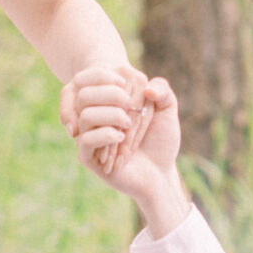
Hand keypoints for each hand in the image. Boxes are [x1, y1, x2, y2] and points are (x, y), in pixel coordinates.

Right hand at [67, 70, 185, 226]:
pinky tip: (120, 138)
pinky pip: (86, 139)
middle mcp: (93, 116)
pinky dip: (106, 135)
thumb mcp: (167, 110)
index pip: (99, 78)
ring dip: (110, 116)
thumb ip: (162, 89)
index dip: (117, 80)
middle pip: (87, 94)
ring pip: (86, 115)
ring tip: (127, 124)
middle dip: (112, 96)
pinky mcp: (86, 156)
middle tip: (130, 106)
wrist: (158, 173)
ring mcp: (87, 136)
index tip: (137, 89)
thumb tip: (146, 87)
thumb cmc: (160, 141)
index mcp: (107, 101)